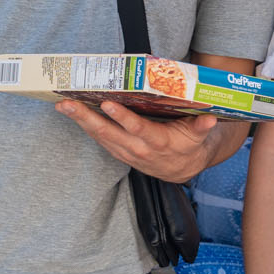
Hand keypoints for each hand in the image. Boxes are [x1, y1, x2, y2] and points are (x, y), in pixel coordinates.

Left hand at [55, 98, 218, 182]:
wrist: (181, 168)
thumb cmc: (189, 145)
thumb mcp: (198, 136)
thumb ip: (202, 127)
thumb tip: (210, 118)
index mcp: (157, 142)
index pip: (137, 129)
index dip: (123, 118)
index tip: (108, 105)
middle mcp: (137, 149)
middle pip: (108, 133)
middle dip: (86, 118)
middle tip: (68, 104)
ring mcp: (125, 151)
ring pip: (99, 136)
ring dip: (80, 121)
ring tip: (63, 106)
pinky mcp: (118, 151)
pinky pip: (99, 138)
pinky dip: (85, 126)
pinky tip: (73, 113)